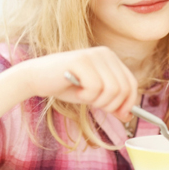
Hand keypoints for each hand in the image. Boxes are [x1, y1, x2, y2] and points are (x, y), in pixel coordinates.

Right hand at [23, 47, 138, 122]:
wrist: (36, 77)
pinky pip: (95, 88)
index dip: (129, 103)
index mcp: (111, 58)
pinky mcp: (81, 60)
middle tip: (94, 104)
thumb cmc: (66, 86)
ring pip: (112, 90)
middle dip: (111, 105)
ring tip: (83, 96)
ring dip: (97, 101)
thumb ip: (112, 102)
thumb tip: (130, 115)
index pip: (132, 83)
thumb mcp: (94, 96)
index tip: (121, 115)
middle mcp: (105, 53)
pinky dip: (86, 96)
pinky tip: (76, 91)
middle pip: (124, 88)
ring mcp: (93, 55)